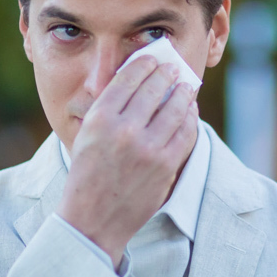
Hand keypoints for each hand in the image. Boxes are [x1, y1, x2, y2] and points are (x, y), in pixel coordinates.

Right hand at [56, 56, 198, 266]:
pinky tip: (190, 112)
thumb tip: (137, 81)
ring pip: (175, 109)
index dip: (144, 63)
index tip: (153, 57)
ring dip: (183, 93)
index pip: (128, 79)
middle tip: (174, 67)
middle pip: (154, 89)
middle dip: (167, 73)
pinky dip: (190, 118)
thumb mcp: (86, 136)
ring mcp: (148, 149)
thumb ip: (108, 109)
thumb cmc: (87, 175)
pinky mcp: (166, 166)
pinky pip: (186, 133)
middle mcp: (124, 131)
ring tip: (187, 86)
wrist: (93, 219)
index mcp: (99, 119)